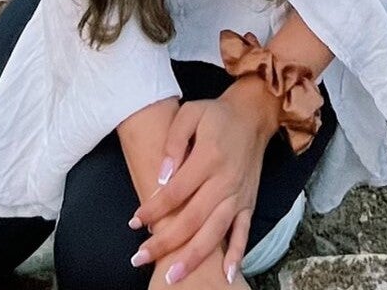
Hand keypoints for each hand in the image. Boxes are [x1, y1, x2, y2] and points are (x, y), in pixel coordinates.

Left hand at [129, 80, 279, 283]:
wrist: (253, 115)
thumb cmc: (216, 115)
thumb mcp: (190, 113)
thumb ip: (173, 142)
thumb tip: (162, 177)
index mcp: (208, 157)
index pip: (176, 191)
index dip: (153, 209)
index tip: (134, 222)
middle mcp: (225, 181)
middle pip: (192, 219)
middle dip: (165, 242)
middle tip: (140, 258)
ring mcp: (239, 195)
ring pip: (215, 233)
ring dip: (193, 257)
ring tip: (172, 276)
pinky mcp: (249, 203)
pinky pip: (244, 233)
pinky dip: (236, 255)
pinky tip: (227, 276)